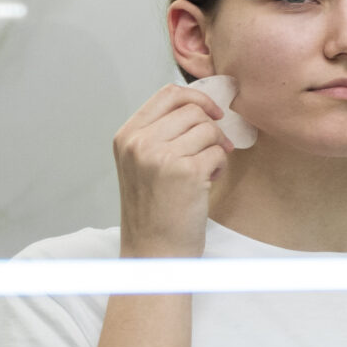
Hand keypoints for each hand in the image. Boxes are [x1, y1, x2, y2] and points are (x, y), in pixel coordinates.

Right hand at [111, 83, 229, 258]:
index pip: (168, 94)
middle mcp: (139, 143)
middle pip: (193, 110)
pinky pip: (219, 152)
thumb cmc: (154, 210)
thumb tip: (202, 105)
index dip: (197, 97)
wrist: (154, 252)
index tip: (212, 112)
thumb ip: (162, 132)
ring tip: (203, 172)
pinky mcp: (186, 172)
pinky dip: (219, 166)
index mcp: (127, 136)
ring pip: (209, 129)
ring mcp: (160, 156)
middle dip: (210, 129)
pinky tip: (205, 183)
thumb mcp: (143, 163)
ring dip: (215, 149)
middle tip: (212, 151)